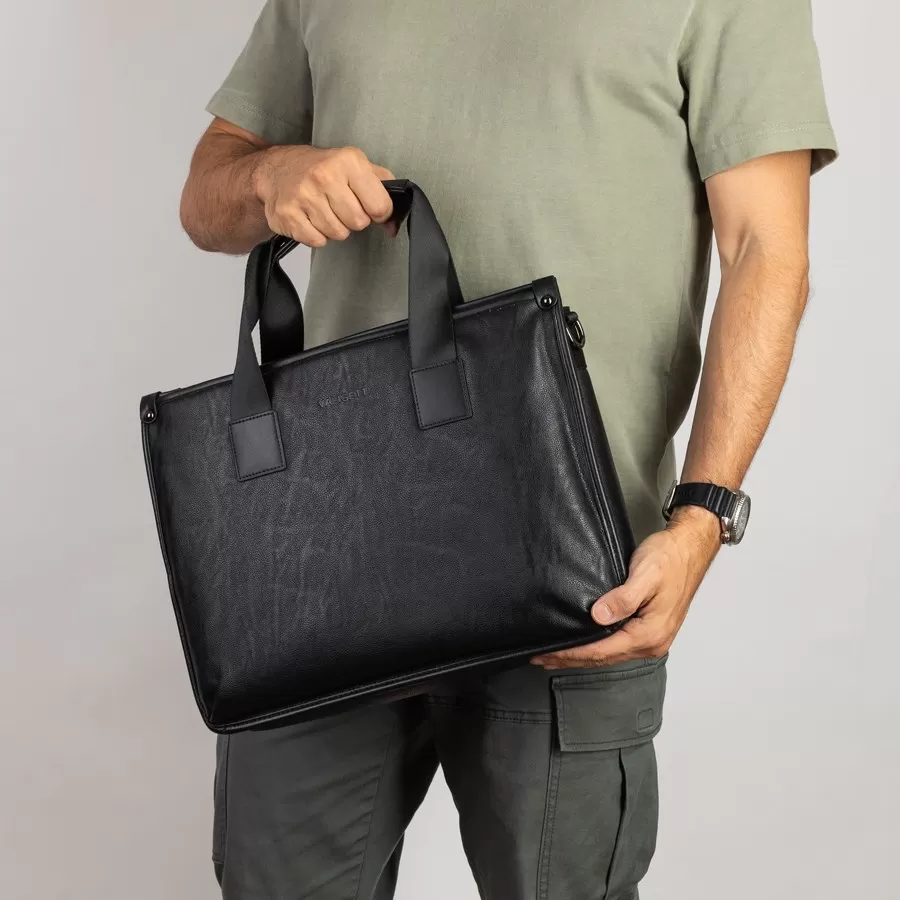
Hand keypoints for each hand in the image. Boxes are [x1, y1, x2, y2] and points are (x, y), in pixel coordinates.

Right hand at [253, 145, 396, 247]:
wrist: (276, 170)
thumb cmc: (321, 169)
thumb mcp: (356, 166)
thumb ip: (383, 190)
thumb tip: (394, 224)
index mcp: (348, 161)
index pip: (380, 206)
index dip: (378, 212)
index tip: (368, 206)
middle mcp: (325, 176)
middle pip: (359, 223)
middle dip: (353, 219)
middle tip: (340, 206)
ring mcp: (304, 196)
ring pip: (339, 234)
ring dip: (334, 227)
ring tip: (323, 209)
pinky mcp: (288, 215)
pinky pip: (318, 241)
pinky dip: (317, 234)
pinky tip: (310, 217)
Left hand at [531, 506, 721, 668]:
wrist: (690, 548)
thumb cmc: (670, 558)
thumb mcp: (645, 575)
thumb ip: (623, 598)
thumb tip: (598, 617)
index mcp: (650, 634)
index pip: (601, 651)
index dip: (571, 654)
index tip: (547, 654)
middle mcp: (652, 643)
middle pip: (603, 658)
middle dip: (570, 660)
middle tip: (540, 659)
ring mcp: (652, 638)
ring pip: (610, 655)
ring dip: (582, 657)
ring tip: (555, 657)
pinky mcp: (649, 630)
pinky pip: (618, 646)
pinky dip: (597, 649)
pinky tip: (584, 645)